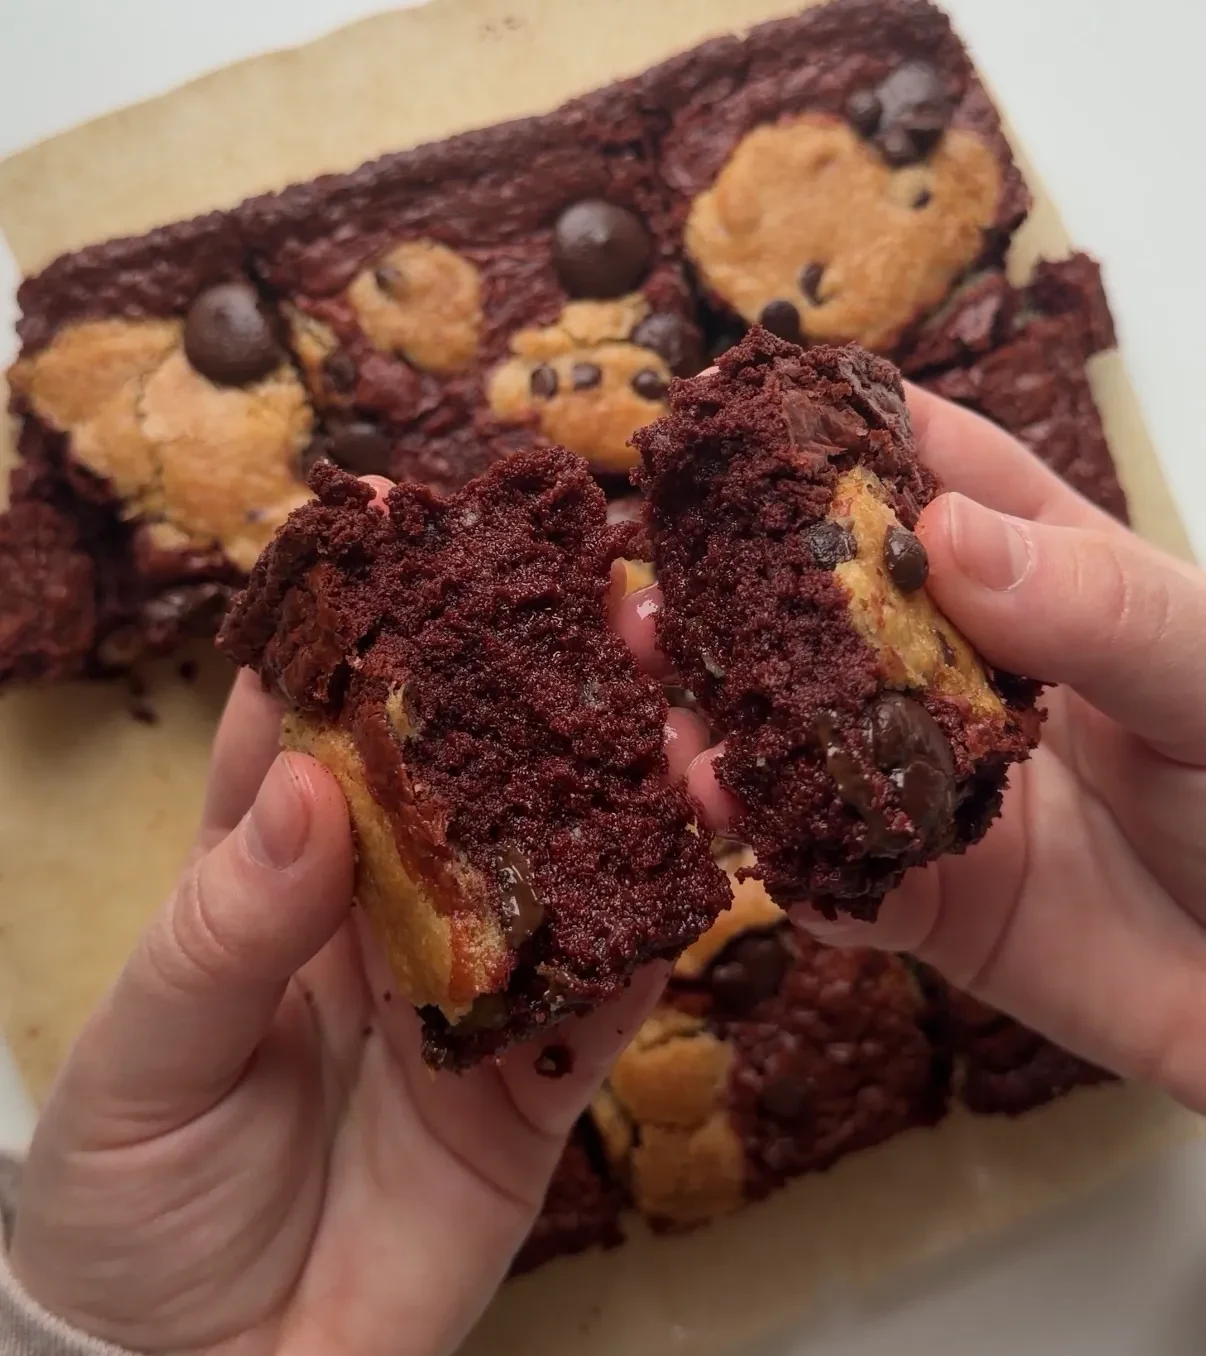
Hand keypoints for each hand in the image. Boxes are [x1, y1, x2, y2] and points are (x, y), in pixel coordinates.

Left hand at [12, 628, 663, 1347]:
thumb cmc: (133, 1210)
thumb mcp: (143, 1068)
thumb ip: (223, 933)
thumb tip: (309, 790)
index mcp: (264, 879)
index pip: (304, 728)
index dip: (347, 630)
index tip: (398, 530)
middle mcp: (379, 913)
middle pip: (458, 777)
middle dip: (517, 684)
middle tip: (582, 592)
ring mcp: (468, 992)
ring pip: (553, 868)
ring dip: (613, 787)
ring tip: (667, 703)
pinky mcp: (534, 1083)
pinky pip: (605, 1000)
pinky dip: (649, 934)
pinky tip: (695, 862)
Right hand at [618, 387, 1205, 1113]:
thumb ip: (1092, 607)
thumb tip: (932, 533)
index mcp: (1041, 578)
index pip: (928, 476)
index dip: (831, 434)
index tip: (727, 412)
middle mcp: (966, 672)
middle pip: (827, 613)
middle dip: (728, 595)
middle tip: (646, 586)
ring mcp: (935, 786)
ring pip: (801, 744)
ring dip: (722, 725)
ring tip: (668, 717)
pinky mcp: (924, 898)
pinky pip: (829, 873)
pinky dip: (776, 853)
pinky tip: (733, 826)